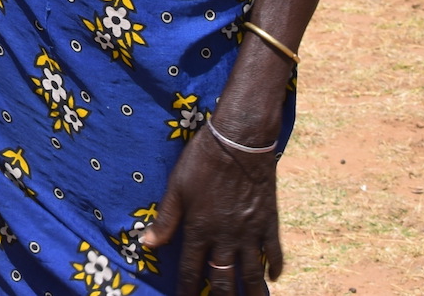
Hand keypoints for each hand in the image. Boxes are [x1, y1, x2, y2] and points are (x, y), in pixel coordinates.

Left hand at [142, 113, 282, 293]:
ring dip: (251, 293)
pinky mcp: (269, 223)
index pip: (190, 270)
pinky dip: (275, 268)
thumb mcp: (177, 187)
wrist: (241, 142)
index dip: (186, 290)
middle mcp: (226, 237)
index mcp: (199, 229)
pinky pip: (274, 253)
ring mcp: (250, 232)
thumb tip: (148, 244)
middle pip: (223, 279)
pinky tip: (274, 279)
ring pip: (252, 274)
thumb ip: (166, 219)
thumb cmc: (202, 161)